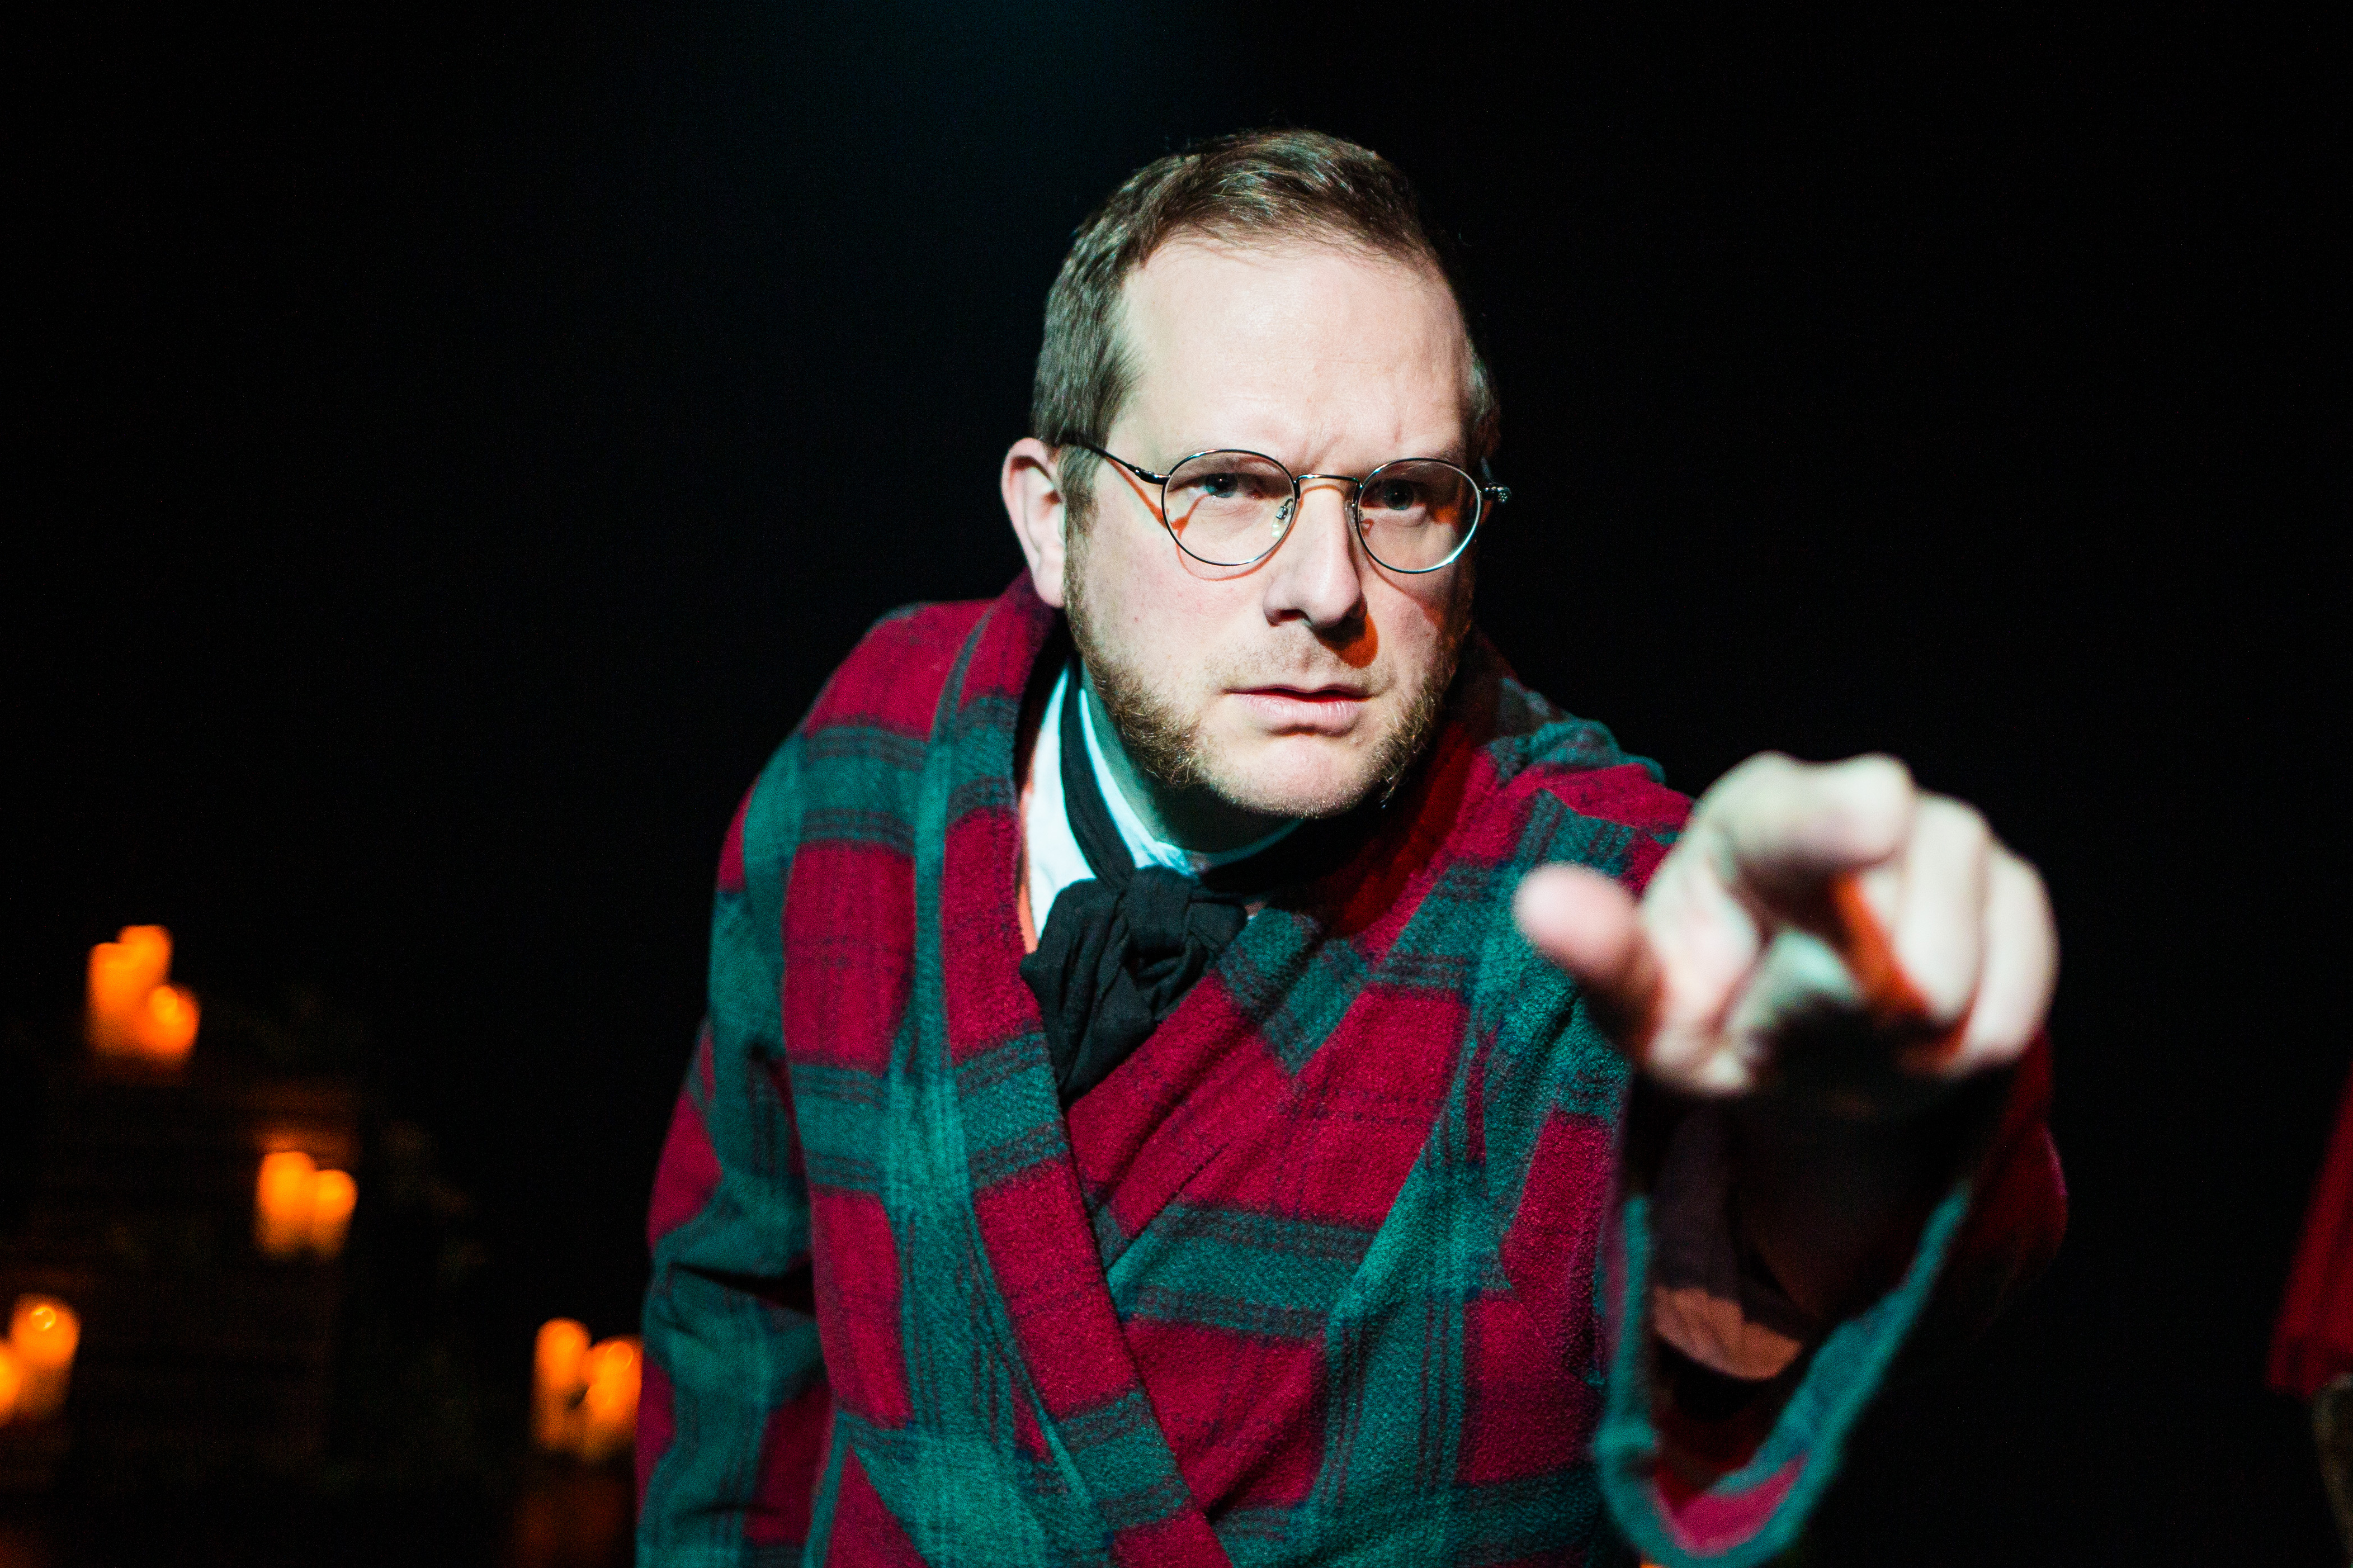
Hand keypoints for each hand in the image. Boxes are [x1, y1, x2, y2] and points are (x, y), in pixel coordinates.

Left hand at [1514, 753, 2055, 1107]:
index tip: (1869, 813)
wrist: (1799, 1035)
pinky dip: (1954, 1051)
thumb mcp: (1641, 1004)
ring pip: (1951, 987)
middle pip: (1886, 952)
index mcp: (1754, 817)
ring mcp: (1954, 840)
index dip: (1835, 821)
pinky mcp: (2018, 896)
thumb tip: (1538, 904)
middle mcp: (1864, 801)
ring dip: (1890, 1043)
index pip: (1801, 820)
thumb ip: (1602, 956)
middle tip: (1782, 1016)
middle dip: (1829, 1019)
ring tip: (1839, 1022)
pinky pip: (2009, 1016)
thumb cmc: (1706, 1001)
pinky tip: (1911, 1029)